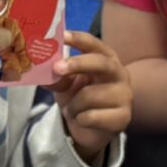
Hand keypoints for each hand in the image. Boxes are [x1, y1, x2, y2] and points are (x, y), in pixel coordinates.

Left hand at [53, 29, 130, 156]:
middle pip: (101, 63)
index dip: (79, 39)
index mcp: (106, 59)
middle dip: (78, 64)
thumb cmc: (80, 99)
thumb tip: (42, 68)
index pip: (95, 44)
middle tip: (57, 68)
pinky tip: (83, 120)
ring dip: (73, 105)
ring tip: (72, 110)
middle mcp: (119, 73)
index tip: (63, 36)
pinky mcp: (123, 117)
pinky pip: (92, 116)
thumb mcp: (65, 84)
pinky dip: (80, 120)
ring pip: (90, 95)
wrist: (90, 130)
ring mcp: (125, 95)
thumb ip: (58, 75)